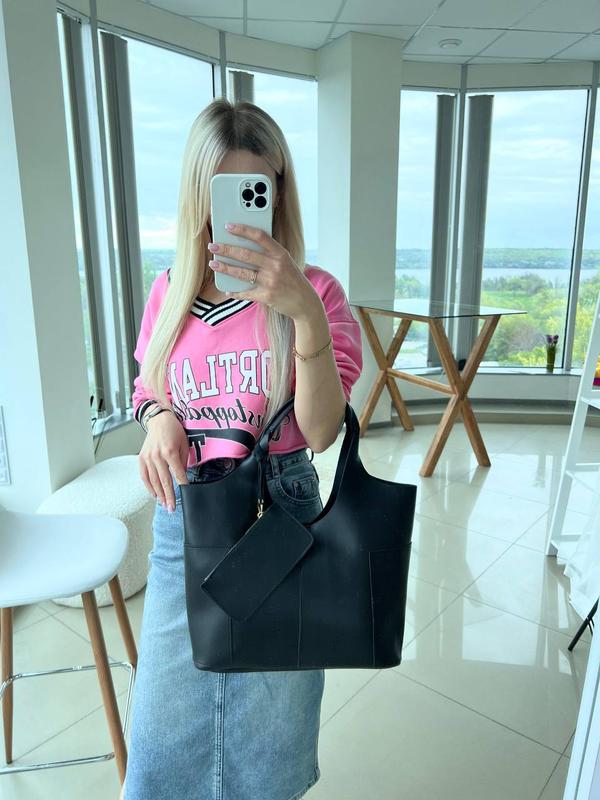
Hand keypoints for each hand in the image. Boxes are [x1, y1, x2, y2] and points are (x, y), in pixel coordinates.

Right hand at [139, 412, 188, 510]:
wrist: (159, 420)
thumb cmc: (174, 431)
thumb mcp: (184, 444)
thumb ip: (183, 461)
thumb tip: (182, 476)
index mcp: (169, 452)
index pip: (177, 474)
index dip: (182, 485)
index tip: (186, 494)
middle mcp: (157, 456)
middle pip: (164, 481)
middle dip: (169, 496)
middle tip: (172, 508)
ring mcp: (148, 458)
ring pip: (153, 481)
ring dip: (159, 495)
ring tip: (164, 504)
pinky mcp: (141, 458)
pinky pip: (144, 476)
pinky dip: (149, 487)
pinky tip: (154, 495)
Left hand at [207, 223, 321, 321]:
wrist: (305, 302)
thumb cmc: (292, 279)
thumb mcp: (286, 262)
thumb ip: (269, 254)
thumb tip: (244, 246)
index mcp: (280, 253)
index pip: (259, 236)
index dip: (242, 230)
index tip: (228, 226)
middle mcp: (275, 266)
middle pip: (246, 254)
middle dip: (226, 249)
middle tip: (213, 246)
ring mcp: (270, 281)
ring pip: (242, 273)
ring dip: (225, 268)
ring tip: (214, 264)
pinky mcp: (266, 296)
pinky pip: (246, 293)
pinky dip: (235, 293)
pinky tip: (227, 291)